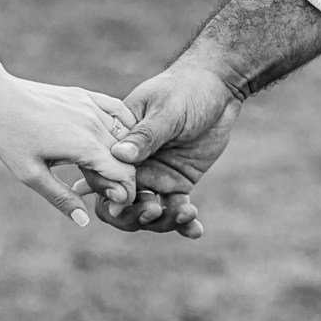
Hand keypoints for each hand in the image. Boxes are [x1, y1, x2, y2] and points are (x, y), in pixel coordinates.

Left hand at [0, 78, 137, 225]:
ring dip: (122, 155)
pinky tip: (115, 140)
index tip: (111, 204)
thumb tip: (84, 221)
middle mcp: (94, 123)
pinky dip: (124, 127)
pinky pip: (118, 111)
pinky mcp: (86, 95)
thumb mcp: (31, 174)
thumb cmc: (10, 137)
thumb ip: (61, 198)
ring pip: (125, 135)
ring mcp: (92, 106)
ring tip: (100, 170)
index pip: (125, 173)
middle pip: (127, 157)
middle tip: (101, 191)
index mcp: (84, 145)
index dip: (125, 193)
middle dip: (122, 178)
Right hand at [75, 63, 240, 237]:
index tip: (125, 198)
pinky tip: (196, 231)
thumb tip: (120, 155)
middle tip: (153, 210)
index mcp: (118, 143)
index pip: (102, 172)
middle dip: (132, 214)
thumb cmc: (186, 89)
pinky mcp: (177, 183)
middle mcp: (132, 164)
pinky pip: (176, 209)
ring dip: (163, 220)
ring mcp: (154, 176)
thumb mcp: (167, 110)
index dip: (107, 190)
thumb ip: (145, 135)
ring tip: (186, 212)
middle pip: (120, 202)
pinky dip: (185, 223)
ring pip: (148, 211)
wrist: (218, 89)